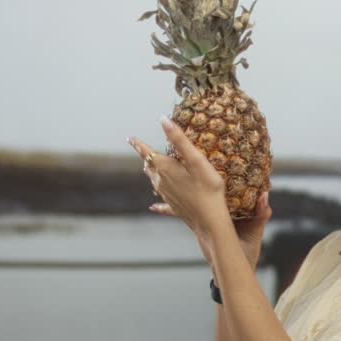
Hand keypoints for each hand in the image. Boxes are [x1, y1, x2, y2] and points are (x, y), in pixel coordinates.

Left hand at [130, 117, 271, 273]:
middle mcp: (162, 183)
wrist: (210, 221)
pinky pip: (162, 205)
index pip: (147, 153)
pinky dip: (157, 203)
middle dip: (146, 158)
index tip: (130, 138)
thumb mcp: (196, 160)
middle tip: (144, 152)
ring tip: (150, 170)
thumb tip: (163, 120)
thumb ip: (179, 139)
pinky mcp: (174, 208)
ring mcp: (167, 197)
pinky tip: (153, 206)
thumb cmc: (207, 189)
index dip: (139, 144)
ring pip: (154, 183)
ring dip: (152, 175)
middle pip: (149, 168)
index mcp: (166, 169)